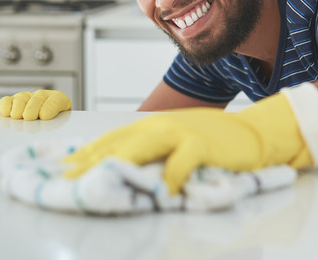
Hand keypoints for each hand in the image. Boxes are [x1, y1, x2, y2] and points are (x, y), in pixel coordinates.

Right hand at [0, 90, 71, 120]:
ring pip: (21, 99)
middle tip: (29, 118)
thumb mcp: (62, 122)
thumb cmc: (55, 122)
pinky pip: (6, 101)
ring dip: (18, 109)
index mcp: (58, 99)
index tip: (44, 116)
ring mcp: (26, 97)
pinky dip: (5, 106)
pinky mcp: (12, 102)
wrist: (50, 119)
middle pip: (36, 99)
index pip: (56, 101)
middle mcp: (41, 96)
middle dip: (31, 110)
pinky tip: (6, 114)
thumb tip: (45, 124)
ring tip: (17, 118)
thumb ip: (59, 122)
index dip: (49, 108)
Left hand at [62, 90, 317, 194]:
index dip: (86, 152)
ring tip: (99, 180)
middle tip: (66, 177)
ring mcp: (181, 132)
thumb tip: (124, 169)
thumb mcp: (180, 139)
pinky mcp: (202, 144)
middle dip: (90, 159)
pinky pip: (181, 161)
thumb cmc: (217, 139)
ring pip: (142, 146)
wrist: (254, 131)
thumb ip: (154, 151)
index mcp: (154, 125)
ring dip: (119, 163)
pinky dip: (170, 177)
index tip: (63, 167)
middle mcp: (162, 125)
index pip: (112, 138)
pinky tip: (160, 192)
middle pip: (119, 141)